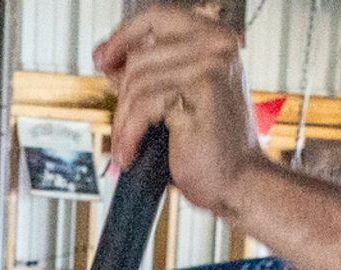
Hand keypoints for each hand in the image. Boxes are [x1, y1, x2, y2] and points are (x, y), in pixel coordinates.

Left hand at [96, 4, 263, 216]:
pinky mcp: (202, 91)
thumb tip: (107, 57)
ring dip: (123, 120)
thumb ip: (150, 73)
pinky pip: (143, 105)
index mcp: (214, 40)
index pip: (158, 17)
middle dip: (121, 94)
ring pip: (138, 81)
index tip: (103, 58)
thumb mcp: (175, 100)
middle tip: (120, 125)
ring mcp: (212, 65)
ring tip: (126, 145)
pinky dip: (129, 133)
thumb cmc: (208, 146)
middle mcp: (217, 46)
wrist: (237, 181)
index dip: (124, 35)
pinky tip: (129, 153)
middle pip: (141, 55)